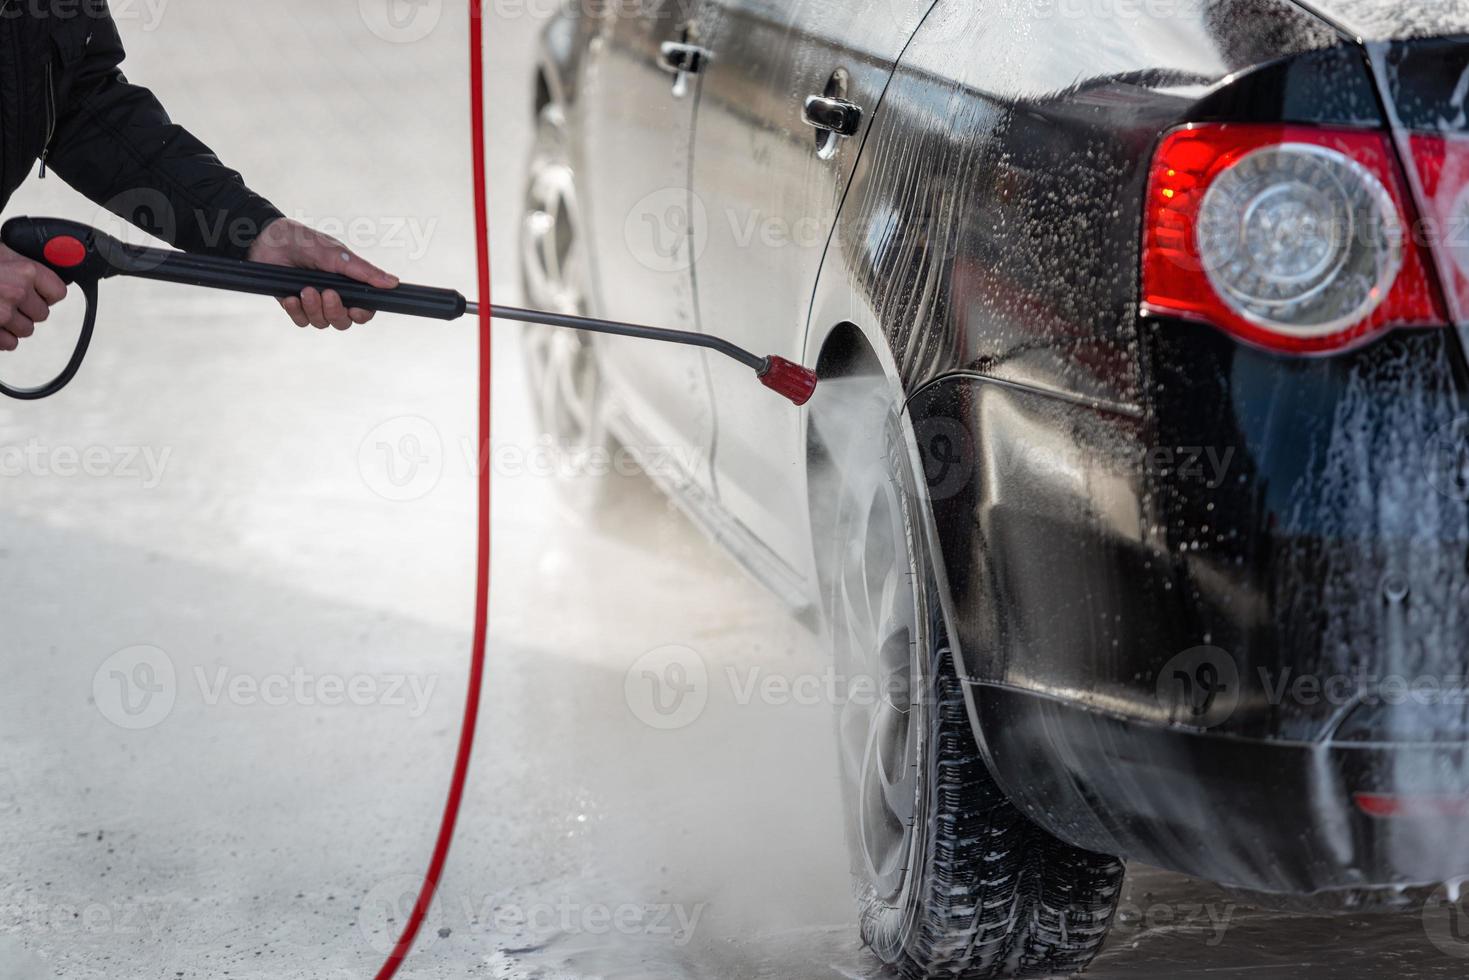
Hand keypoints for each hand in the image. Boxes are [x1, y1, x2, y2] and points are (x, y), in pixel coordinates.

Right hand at [0, 243, 67, 351]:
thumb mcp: (2, 253)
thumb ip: (25, 262)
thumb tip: (57, 259)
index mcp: (25, 270)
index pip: (59, 292)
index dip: (46, 294)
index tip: (37, 293)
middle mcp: (17, 291)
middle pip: (42, 314)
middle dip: (27, 310)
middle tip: (7, 299)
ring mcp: (3, 314)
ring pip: (27, 330)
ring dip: (13, 324)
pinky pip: (10, 344)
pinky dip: (1, 337)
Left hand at [247, 218, 398, 329]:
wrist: (267, 239)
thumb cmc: (305, 241)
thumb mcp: (337, 254)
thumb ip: (364, 271)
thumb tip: (393, 282)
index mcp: (348, 283)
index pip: (364, 309)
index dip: (362, 314)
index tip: (356, 309)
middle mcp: (334, 296)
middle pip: (344, 321)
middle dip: (335, 311)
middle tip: (326, 293)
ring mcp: (313, 302)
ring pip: (322, 323)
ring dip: (314, 309)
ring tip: (305, 290)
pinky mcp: (294, 306)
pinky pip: (301, 321)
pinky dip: (297, 311)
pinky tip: (291, 296)